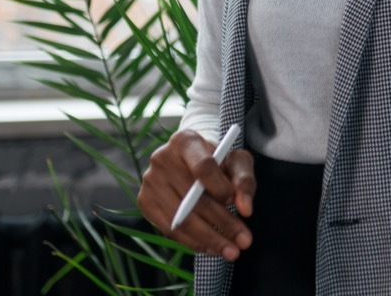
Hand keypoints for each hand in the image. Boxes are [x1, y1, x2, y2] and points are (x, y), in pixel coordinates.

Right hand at [137, 129, 255, 260]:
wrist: (192, 160)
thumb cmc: (218, 160)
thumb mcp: (237, 161)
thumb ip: (244, 181)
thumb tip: (245, 209)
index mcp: (185, 141)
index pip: (203, 167)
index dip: (220, 188)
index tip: (236, 203)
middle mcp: (161, 159)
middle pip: (193, 198)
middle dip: (222, 223)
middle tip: (244, 241)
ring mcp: (149, 181)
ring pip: (181, 219)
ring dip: (209, 239)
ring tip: (230, 250)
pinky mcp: (145, 202)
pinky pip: (169, 229)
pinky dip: (192, 242)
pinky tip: (210, 247)